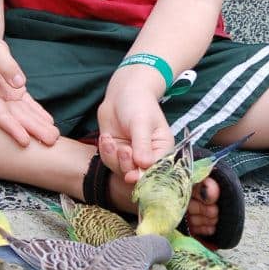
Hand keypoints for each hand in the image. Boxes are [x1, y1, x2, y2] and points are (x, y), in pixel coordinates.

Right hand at [0, 33, 58, 147]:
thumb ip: (7, 65)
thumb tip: (20, 83)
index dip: (11, 127)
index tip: (25, 141)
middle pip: (15, 117)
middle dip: (32, 130)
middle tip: (51, 141)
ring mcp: (4, 95)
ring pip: (23, 113)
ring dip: (37, 125)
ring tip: (54, 137)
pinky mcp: (12, 91)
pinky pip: (26, 104)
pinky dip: (37, 112)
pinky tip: (49, 122)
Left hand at [97, 67, 173, 182]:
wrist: (122, 93)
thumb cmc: (138, 103)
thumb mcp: (141, 122)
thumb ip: (142, 144)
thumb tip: (144, 165)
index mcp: (162, 149)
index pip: (155, 171)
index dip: (143, 176)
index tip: (130, 176)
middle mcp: (148, 156)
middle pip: (137, 174)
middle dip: (126, 164)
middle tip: (122, 149)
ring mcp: (131, 155)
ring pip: (120, 169)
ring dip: (112, 157)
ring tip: (109, 140)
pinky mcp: (117, 153)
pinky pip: (109, 161)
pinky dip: (105, 152)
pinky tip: (105, 137)